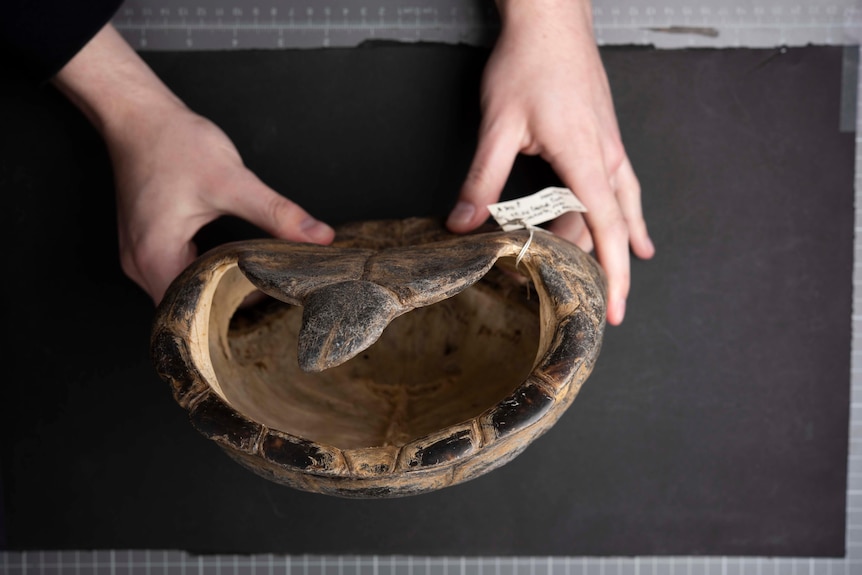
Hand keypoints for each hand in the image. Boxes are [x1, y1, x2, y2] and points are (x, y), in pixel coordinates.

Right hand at [108, 103, 334, 304]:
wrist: (138, 115)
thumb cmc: (172, 143)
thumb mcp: (232, 181)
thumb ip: (276, 213)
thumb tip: (317, 236)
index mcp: (155, 257)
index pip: (196, 310)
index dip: (235, 308)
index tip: (269, 298)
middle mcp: (140, 264)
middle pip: (189, 306)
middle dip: (230, 302)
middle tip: (269, 294)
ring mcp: (139, 256)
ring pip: (183, 291)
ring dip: (217, 288)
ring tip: (255, 281)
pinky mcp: (147, 244)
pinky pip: (177, 273)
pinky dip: (205, 272)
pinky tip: (231, 264)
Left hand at [446, 0, 653, 324]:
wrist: (551, 17)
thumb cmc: (529, 63)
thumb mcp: (498, 126)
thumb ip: (482, 180)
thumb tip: (463, 224)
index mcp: (584, 159)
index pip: (606, 229)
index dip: (612, 274)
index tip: (614, 310)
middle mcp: (606, 157)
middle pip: (613, 226)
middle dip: (606, 267)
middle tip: (591, 304)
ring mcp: (609, 147)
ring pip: (619, 207)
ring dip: (611, 242)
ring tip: (608, 278)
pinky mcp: (604, 137)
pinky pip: (620, 187)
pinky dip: (623, 215)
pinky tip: (634, 232)